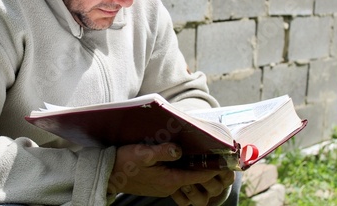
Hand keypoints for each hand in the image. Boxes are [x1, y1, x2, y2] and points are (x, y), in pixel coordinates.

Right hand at [108, 143, 234, 204]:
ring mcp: (164, 187)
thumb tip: (179, 149)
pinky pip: (179, 179)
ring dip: (198, 171)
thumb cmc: (123, 163)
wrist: (108, 175)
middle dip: (211, 171)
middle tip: (221, 157)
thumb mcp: (142, 153)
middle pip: (197, 180)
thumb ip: (162, 152)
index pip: (200, 175)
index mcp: (169, 179)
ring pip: (189, 180)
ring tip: (206, 156)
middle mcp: (170, 186)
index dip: (215, 168)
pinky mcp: (159, 185)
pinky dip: (186, 171)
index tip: (228, 160)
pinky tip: (184, 159)